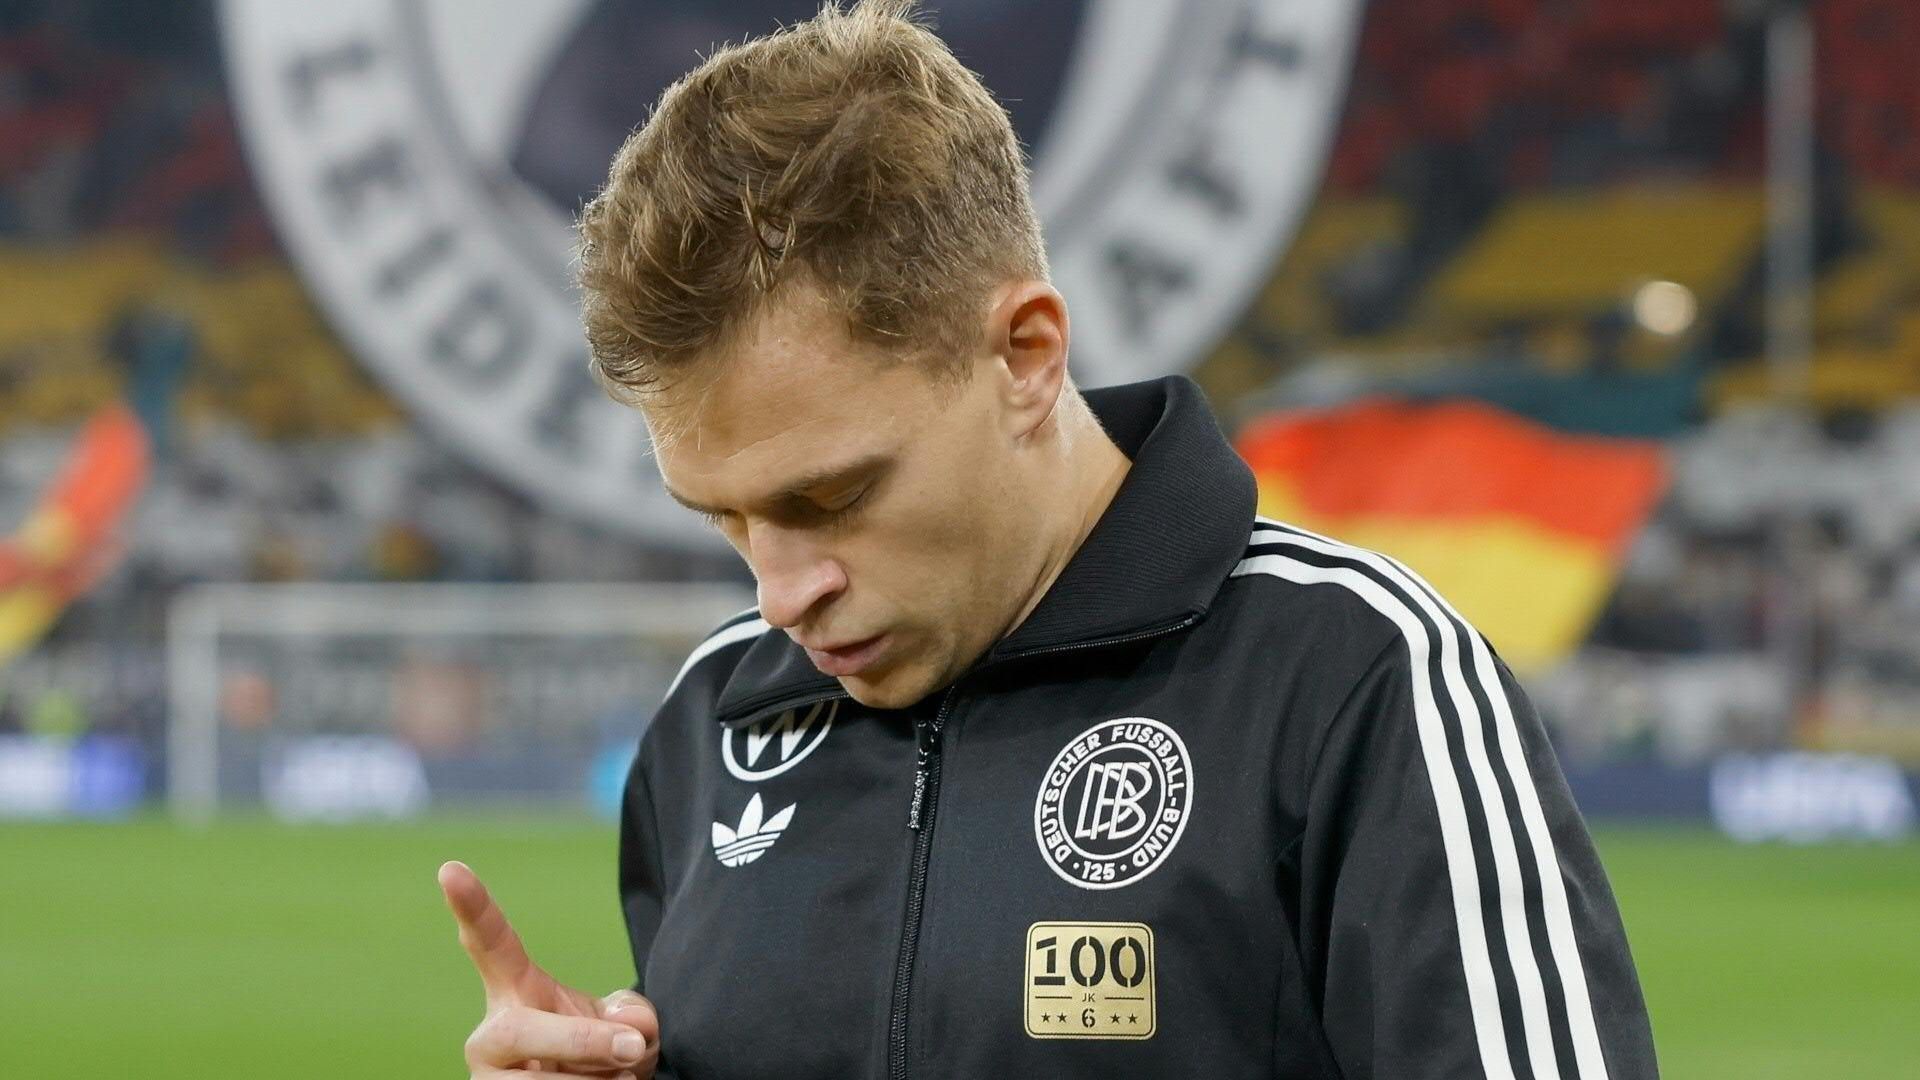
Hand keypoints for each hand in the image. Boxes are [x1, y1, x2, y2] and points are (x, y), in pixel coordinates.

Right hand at [439, 861, 659, 1078]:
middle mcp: (490, 1036)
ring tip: (619, 1078)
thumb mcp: (632, 1026)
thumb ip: (634, 1016)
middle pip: (518, 1030)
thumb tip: (630, 1029)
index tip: (450, 868)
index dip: (472, 908)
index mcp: (516, 992)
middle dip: (579, 1041)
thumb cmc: (608, 1056)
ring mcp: (486, 1079)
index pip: (491, 944)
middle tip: (632, 1049)